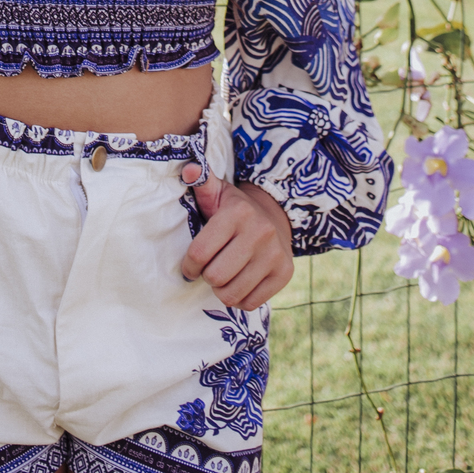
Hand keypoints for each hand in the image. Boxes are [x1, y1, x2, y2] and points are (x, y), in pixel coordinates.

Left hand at [180, 170, 293, 310]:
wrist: (275, 216)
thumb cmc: (235, 209)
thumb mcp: (218, 193)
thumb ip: (201, 181)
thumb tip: (191, 169)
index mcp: (237, 213)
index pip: (199, 253)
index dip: (189, 265)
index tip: (191, 264)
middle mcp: (259, 232)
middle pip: (215, 276)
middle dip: (207, 276)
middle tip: (210, 268)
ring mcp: (274, 254)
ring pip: (232, 293)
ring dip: (222, 290)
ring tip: (224, 276)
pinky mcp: (284, 273)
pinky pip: (251, 303)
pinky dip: (240, 299)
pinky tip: (240, 283)